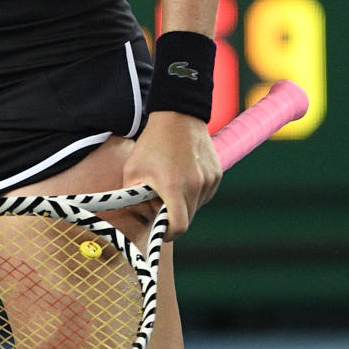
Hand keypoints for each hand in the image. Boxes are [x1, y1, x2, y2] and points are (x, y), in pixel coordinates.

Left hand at [122, 113, 221, 239]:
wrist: (178, 115)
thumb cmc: (152, 143)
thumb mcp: (132, 169)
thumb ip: (133, 197)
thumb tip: (145, 217)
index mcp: (173, 187)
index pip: (178, 227)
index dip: (167, 234)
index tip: (159, 230)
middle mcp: (195, 185)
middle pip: (187, 218)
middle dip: (172, 217)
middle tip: (159, 203)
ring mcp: (209, 180)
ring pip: (196, 206)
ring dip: (184, 203)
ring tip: (171, 183)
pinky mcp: (217, 174)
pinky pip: (204, 194)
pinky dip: (193, 192)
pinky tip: (183, 175)